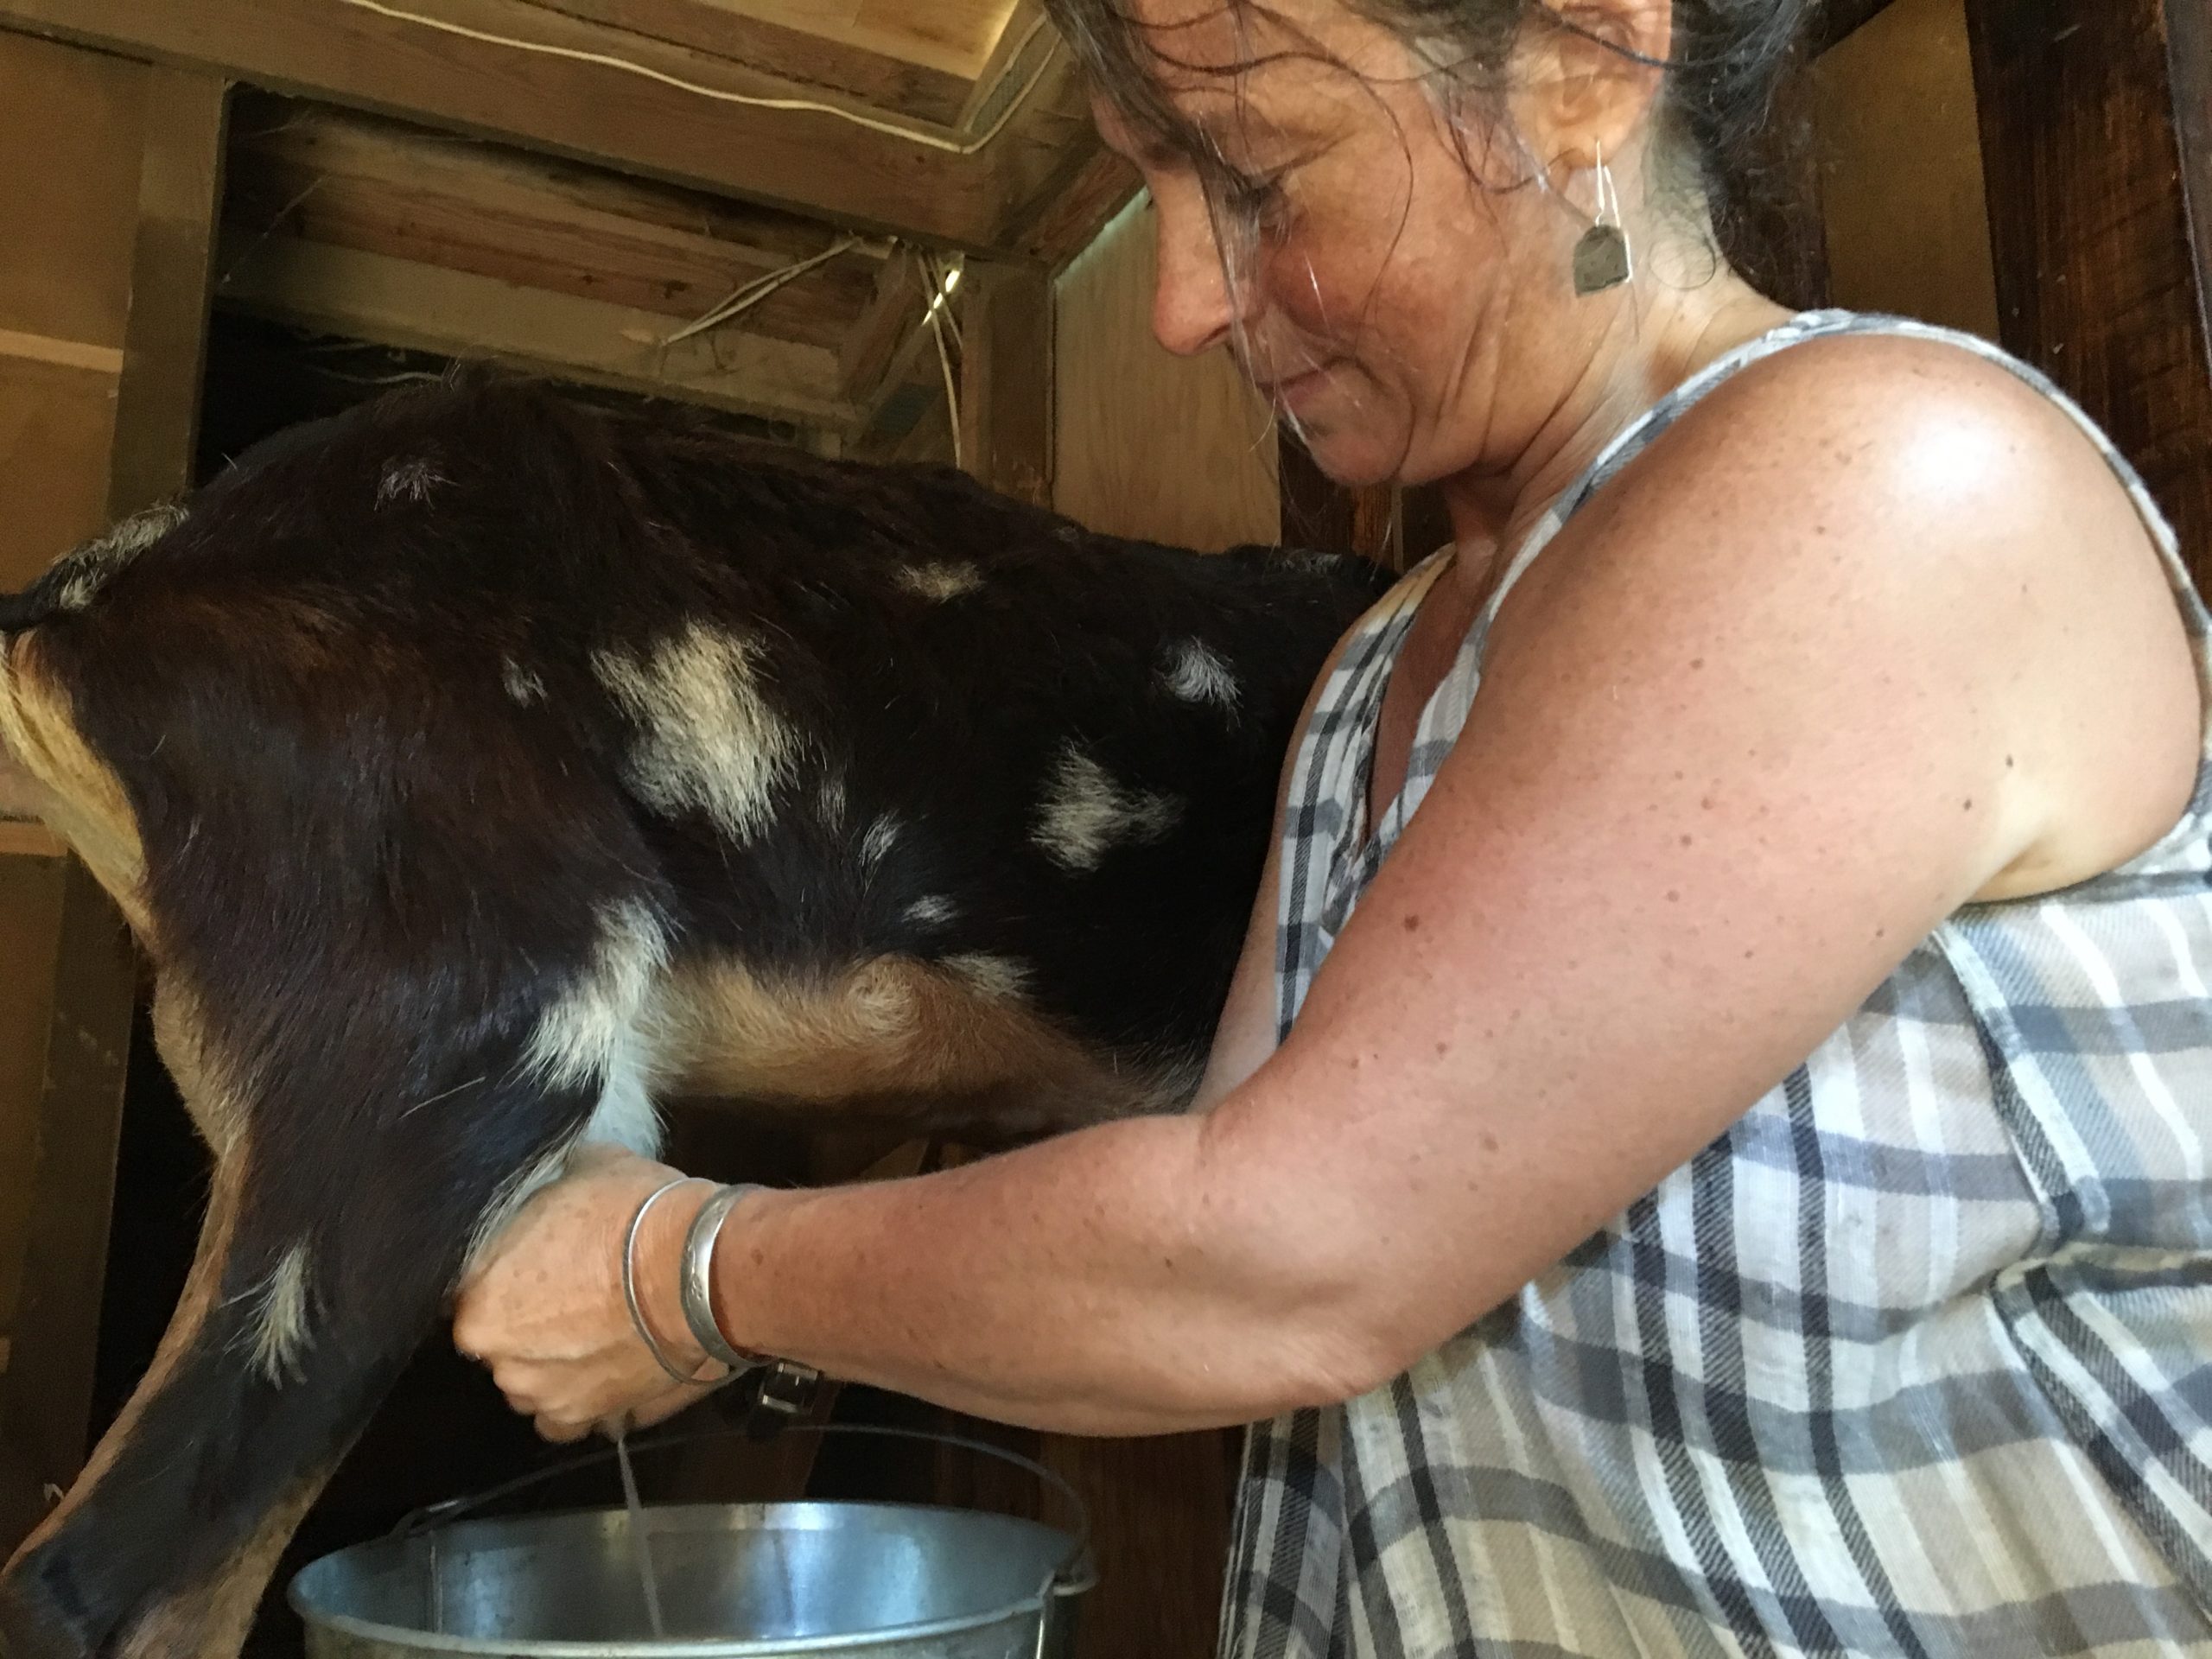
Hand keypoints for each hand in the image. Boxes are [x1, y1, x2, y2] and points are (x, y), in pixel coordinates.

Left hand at [453, 1143, 723, 1441]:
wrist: (704, 1267)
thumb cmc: (634, 1214)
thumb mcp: (587, 1168)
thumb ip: (556, 1188)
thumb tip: (567, 1176)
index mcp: (480, 1308)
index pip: (473, 1297)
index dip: (508, 1277)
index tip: (539, 1261)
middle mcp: (505, 1365)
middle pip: (506, 1347)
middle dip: (533, 1325)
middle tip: (577, 1292)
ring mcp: (554, 1400)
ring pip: (540, 1386)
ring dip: (560, 1366)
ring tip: (602, 1333)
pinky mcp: (606, 1419)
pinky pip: (583, 1417)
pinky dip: (593, 1397)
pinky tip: (617, 1366)